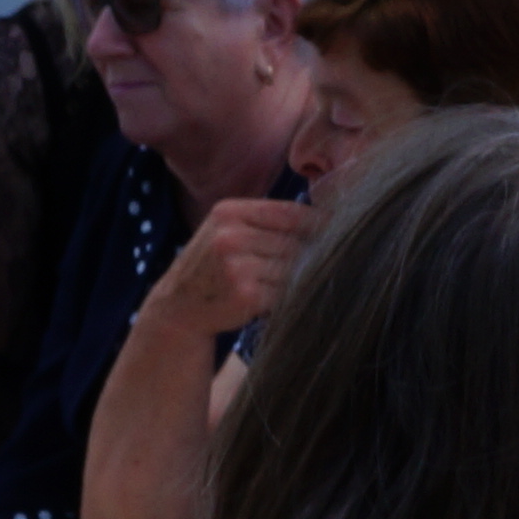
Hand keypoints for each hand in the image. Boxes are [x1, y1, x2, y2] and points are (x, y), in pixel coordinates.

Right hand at [189, 195, 316, 339]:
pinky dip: (288, 296)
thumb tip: (326, 218)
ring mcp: (237, 267)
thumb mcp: (227, 230)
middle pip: (295, 242)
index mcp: (228, 213)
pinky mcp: (246, 295)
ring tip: (288, 282)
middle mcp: (231, 237)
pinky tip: (274, 297)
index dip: (318, 222)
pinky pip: (285, 292)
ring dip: (299, 277)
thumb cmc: (212, 265)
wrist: (179, 306)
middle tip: (320, 262)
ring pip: (293, 268)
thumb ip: (265, 221)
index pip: (289, 212)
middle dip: (310, 254)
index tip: (339, 229)